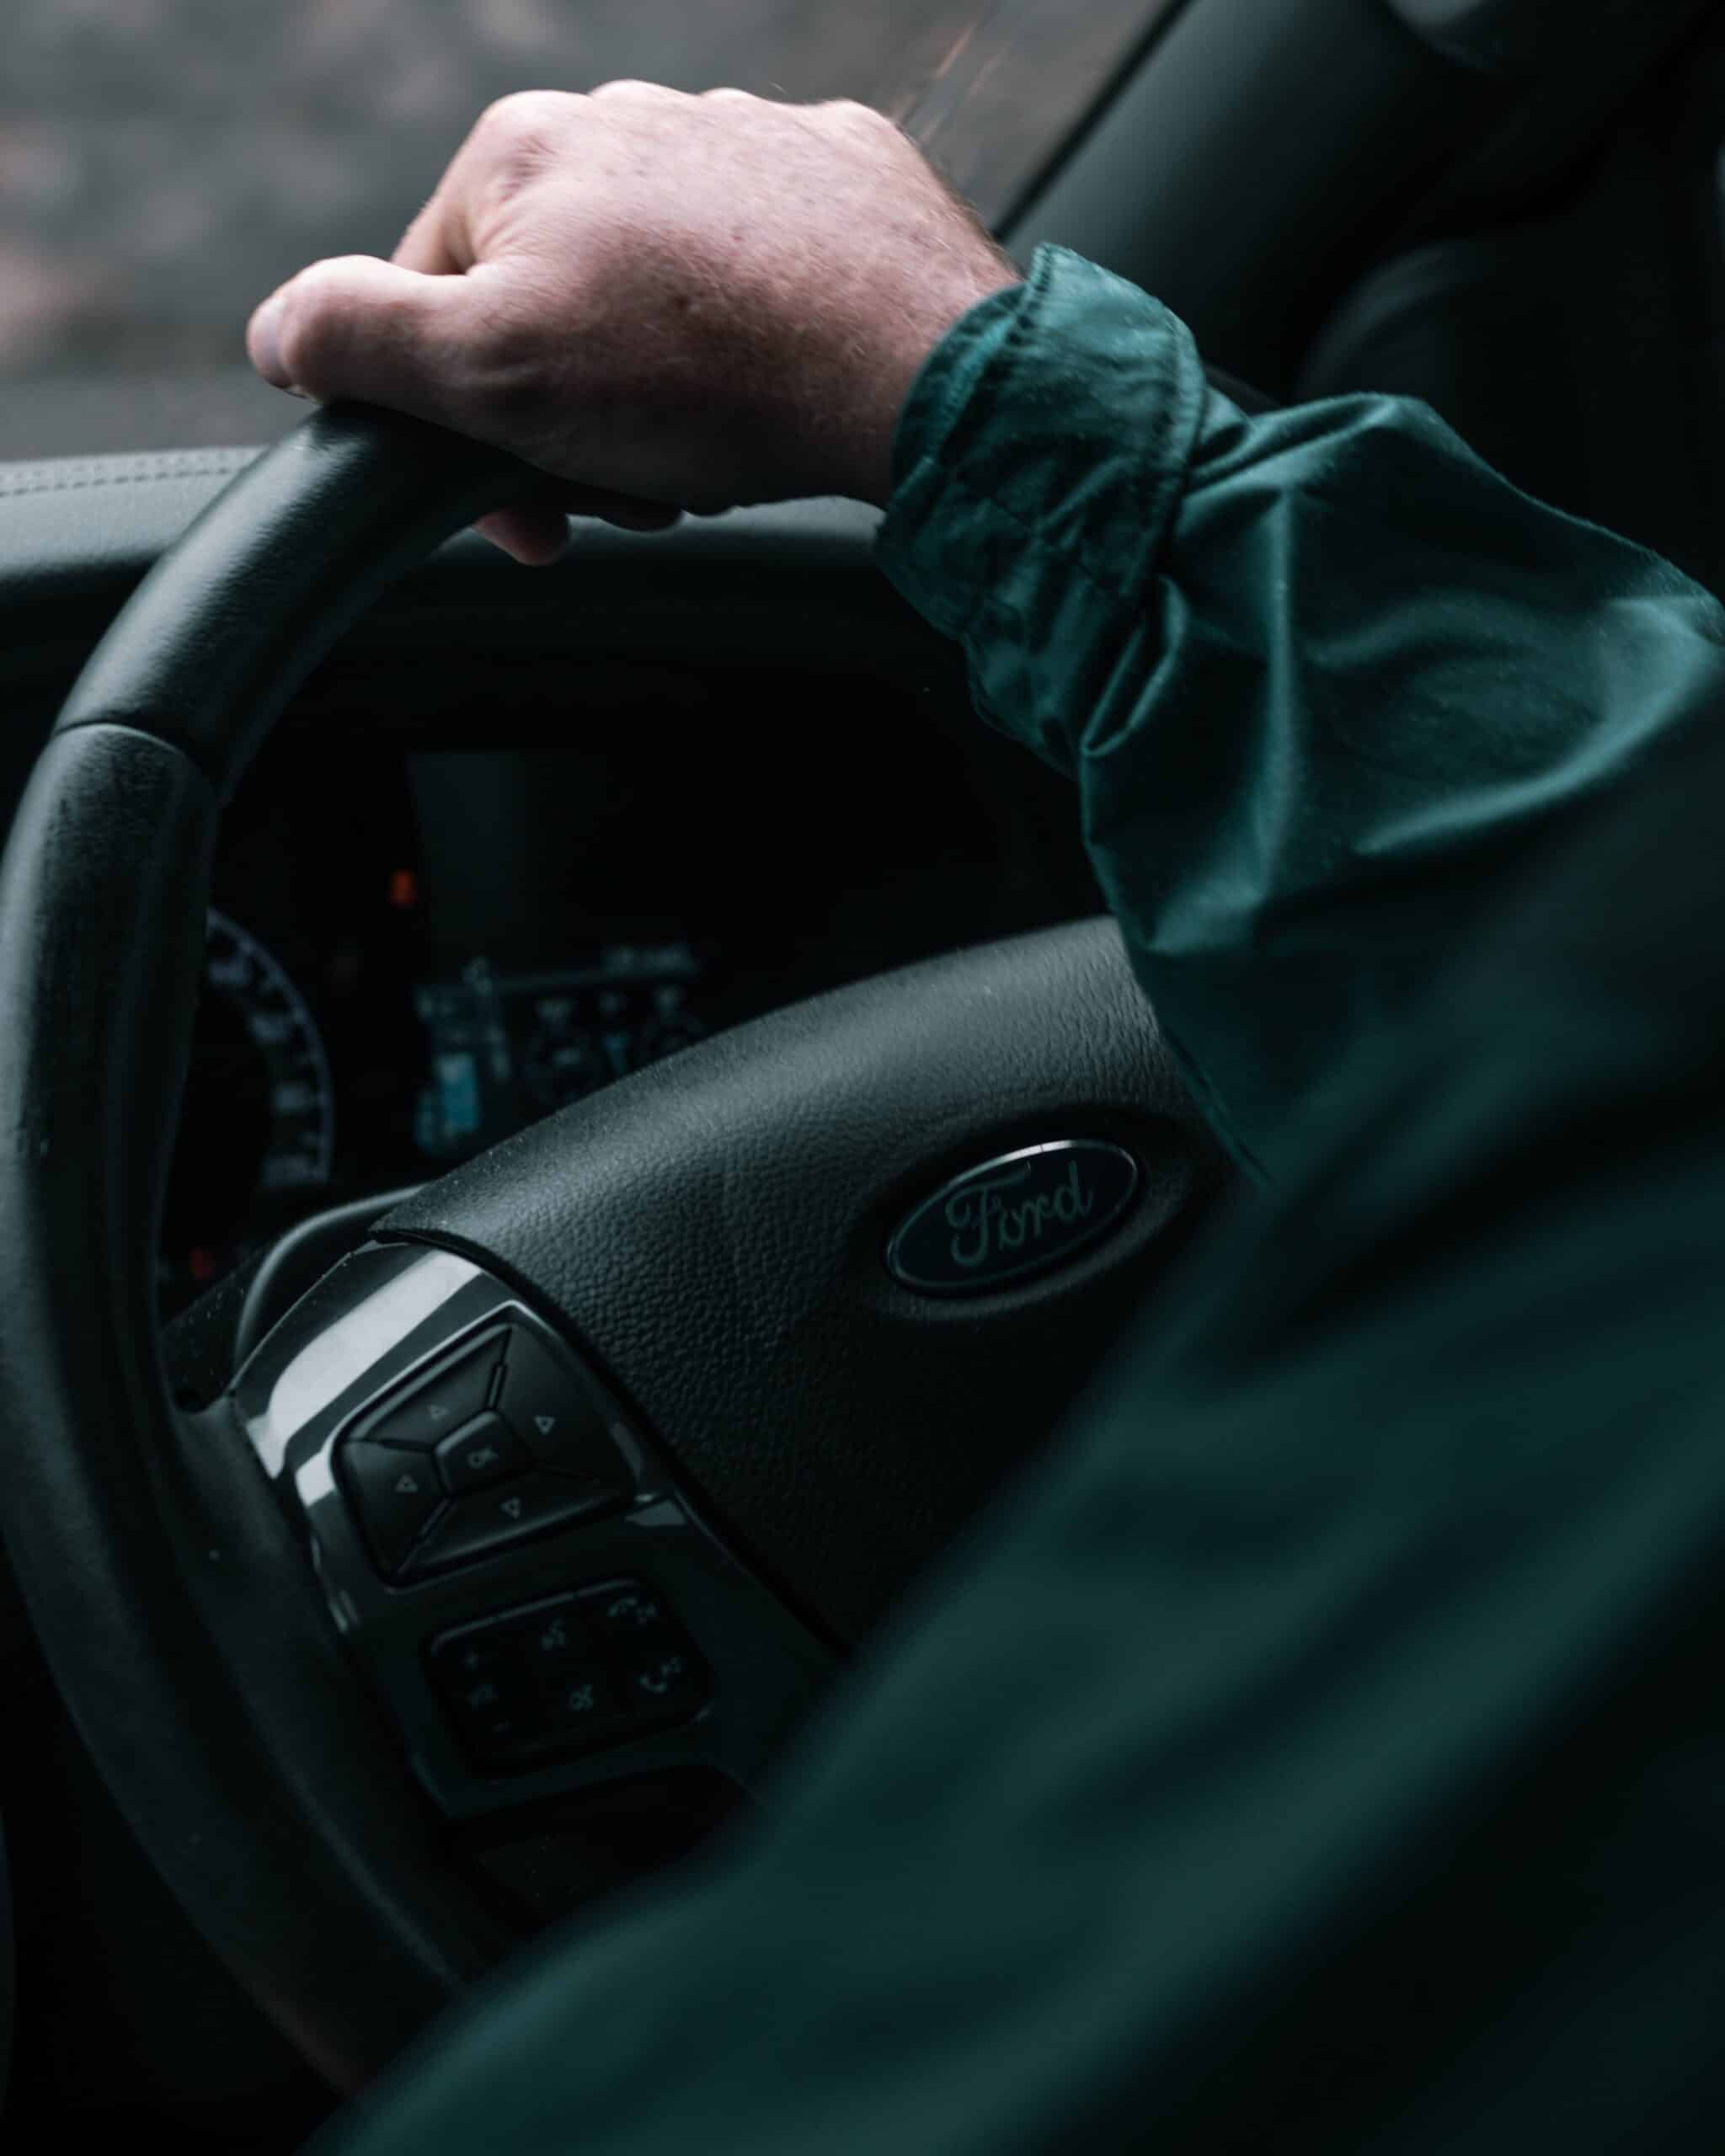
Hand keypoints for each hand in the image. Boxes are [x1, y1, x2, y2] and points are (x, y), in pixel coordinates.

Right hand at [245, 84, 1020, 564]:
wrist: (914, 366)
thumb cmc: (701, 372)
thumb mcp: (485, 373)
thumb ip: (357, 341)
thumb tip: (278, 336)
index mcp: (520, 151)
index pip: (434, 302)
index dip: (468, 427)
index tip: (532, 510)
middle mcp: (628, 118)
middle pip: (550, 303)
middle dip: (574, 418)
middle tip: (634, 492)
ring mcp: (742, 139)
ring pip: (659, 297)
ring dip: (663, 394)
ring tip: (712, 450)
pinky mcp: (841, 178)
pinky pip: (766, 275)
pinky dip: (759, 343)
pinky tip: (782, 390)